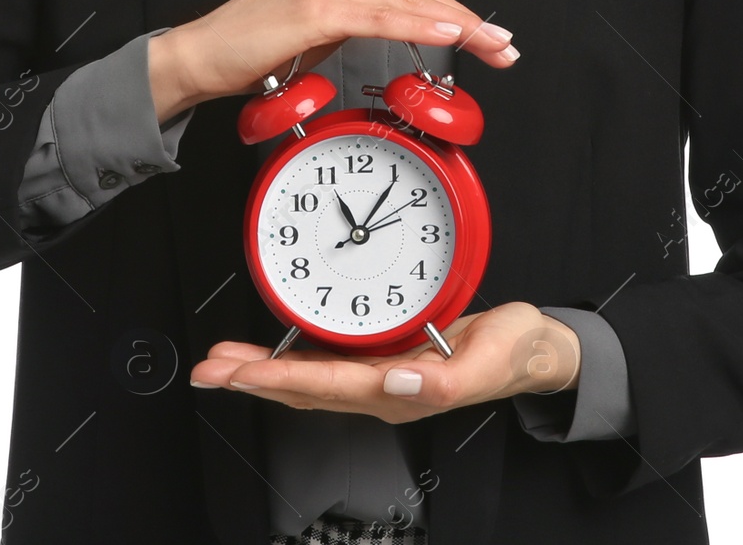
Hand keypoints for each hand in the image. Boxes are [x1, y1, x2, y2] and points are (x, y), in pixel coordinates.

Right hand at [147, 0, 517, 122]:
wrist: (203, 56)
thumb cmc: (257, 46)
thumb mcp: (327, 22)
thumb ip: (374, 4)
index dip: (457, 11)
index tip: (491, 36)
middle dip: (468, 21)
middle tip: (505, 45)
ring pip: (407, 1)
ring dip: (457, 24)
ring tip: (492, 43)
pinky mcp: (316, 4)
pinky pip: (381, 16)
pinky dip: (420, 24)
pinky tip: (450, 32)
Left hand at [187, 302, 579, 423]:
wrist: (531, 350)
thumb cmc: (515, 352)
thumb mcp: (494, 357)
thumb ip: (448, 378)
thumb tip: (399, 384)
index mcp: (402, 392)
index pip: (329, 387)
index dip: (282, 379)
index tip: (244, 372)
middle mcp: (383, 389)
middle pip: (306, 388)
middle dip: (254, 378)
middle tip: (211, 368)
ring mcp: (380, 376)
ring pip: (309, 377)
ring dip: (263, 369)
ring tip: (223, 360)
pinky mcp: (383, 357)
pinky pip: (325, 361)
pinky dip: (289, 356)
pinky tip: (268, 352)